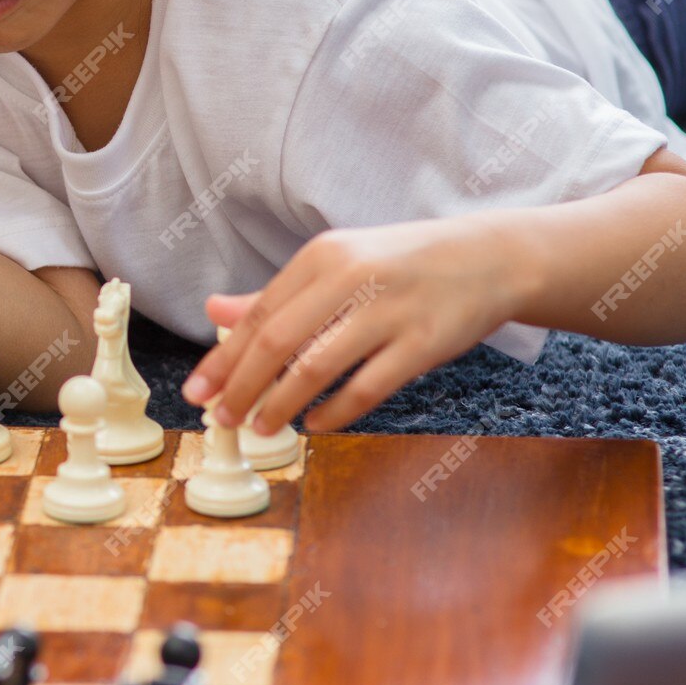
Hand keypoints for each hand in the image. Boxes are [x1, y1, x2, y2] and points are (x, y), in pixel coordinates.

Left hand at [181, 215, 530, 431]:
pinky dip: (337, 411)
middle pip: (277, 342)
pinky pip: (368, 386)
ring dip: (282, 404)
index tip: (197, 392)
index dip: (223, 358)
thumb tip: (214, 311)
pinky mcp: (424, 342)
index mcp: (323, 257)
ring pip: (316, 367)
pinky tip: (317, 425)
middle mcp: (351, 278)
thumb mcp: (337, 265)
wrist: (489, 257)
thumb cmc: (401, 265)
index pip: (258, 315)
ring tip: (261, 428)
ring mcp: (389, 310)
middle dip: (242, 386)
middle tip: (222, 419)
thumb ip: (277, 294)